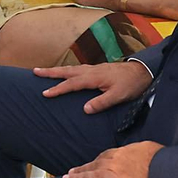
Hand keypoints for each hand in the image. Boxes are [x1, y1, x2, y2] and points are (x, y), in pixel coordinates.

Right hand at [35, 61, 152, 114]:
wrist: (143, 71)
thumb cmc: (131, 84)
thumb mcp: (118, 96)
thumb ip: (102, 102)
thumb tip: (85, 109)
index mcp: (93, 78)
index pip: (71, 84)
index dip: (58, 89)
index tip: (45, 93)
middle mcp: (90, 71)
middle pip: (66, 71)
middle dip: (50, 72)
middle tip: (34, 71)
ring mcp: (93, 69)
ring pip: (71, 69)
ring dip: (56, 70)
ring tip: (44, 71)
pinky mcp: (97, 69)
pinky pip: (77, 69)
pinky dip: (67, 71)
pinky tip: (66, 73)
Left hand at [62, 142, 163, 177]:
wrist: (170, 171)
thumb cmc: (163, 159)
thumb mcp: (148, 147)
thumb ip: (137, 150)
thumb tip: (136, 152)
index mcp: (123, 152)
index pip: (104, 156)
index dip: (95, 161)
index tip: (89, 164)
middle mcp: (116, 163)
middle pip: (94, 165)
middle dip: (81, 169)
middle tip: (69, 172)